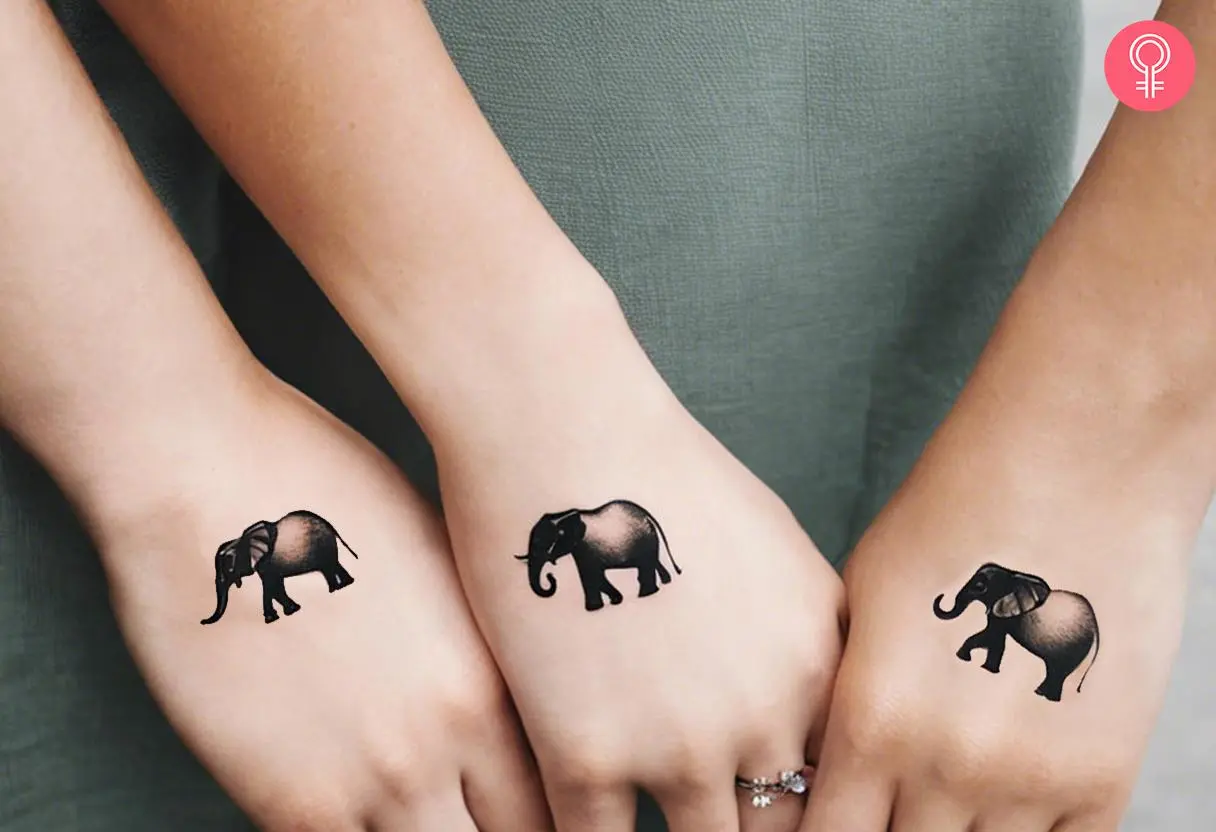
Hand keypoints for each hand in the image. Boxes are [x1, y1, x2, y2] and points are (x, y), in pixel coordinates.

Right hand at [94, 381, 550, 831]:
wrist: (207, 478)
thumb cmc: (328, 491)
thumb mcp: (442, 564)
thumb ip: (475, 650)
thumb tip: (488, 693)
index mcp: (489, 682)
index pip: (554, 799)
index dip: (549, 816)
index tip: (538, 812)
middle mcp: (441, 742)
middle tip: (478, 818)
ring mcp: (362, 779)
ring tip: (419, 816)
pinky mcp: (282, 797)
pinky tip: (353, 820)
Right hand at [433, 369, 845, 831]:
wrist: (568, 431)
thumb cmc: (665, 471)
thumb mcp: (776, 549)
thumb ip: (804, 639)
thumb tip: (804, 697)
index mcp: (819, 664)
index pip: (842, 782)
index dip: (816, 808)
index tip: (781, 810)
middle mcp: (767, 714)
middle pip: (784, 828)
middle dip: (756, 831)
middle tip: (727, 820)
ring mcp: (677, 742)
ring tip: (658, 816)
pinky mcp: (585, 752)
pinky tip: (583, 822)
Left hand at [799, 468, 1191, 831]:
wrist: (1074, 472)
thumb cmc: (948, 521)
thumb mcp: (858, 604)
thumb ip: (839, 698)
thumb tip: (814, 766)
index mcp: (870, 719)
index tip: (812, 823)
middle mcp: (945, 765)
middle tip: (883, 808)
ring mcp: (1030, 779)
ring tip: (940, 800)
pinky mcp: (1103, 776)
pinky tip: (1002, 813)